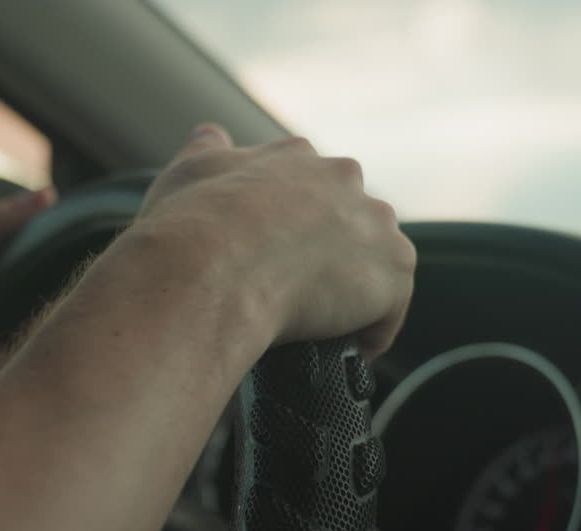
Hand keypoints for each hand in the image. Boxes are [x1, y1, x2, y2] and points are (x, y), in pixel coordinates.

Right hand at [125, 124, 415, 355]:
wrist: (208, 271)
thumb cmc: (190, 227)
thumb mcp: (188, 171)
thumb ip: (206, 149)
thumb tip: (210, 134)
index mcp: (295, 157)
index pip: (308, 186)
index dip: (290, 225)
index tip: (271, 251)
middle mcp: (343, 178)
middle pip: (348, 220)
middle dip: (327, 252)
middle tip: (288, 289)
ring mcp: (374, 224)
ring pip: (374, 260)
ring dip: (352, 289)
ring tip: (315, 323)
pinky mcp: (392, 272)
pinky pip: (389, 308)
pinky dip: (368, 331)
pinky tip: (340, 347)